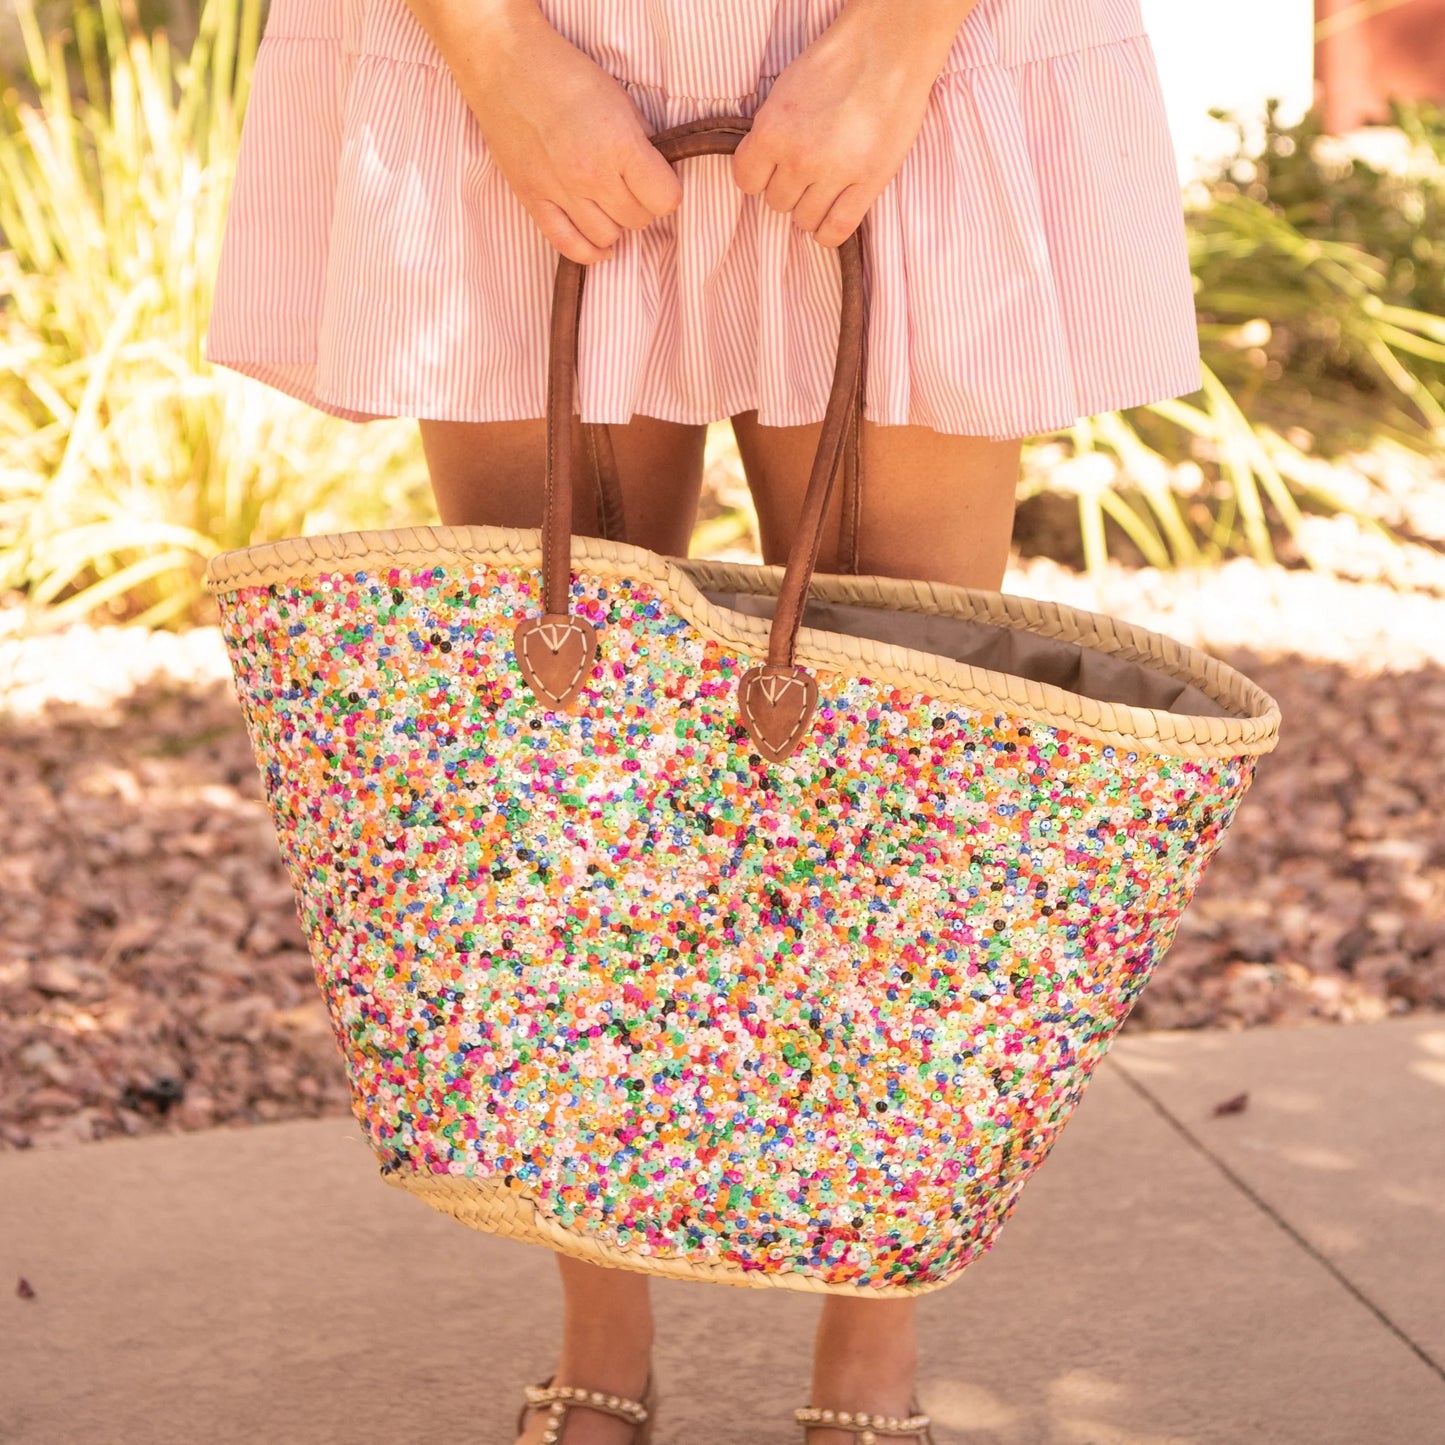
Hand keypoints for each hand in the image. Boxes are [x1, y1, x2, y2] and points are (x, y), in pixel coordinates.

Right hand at [406, 0, 682, 262]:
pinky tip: (601, 246)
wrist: (505, 64)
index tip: (659, 181)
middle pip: (638, 220)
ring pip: (608, 237)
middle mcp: (591, 176)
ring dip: (616, 225)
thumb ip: (641, 142)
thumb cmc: (565, 74)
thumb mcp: (619, 100)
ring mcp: (560, 192)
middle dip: (642, 206)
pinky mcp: (533, 200)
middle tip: (631, 187)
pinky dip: (590, 252)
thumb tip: (655, 173)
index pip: (665, 199)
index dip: (667, 191)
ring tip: (611, 205)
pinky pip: (568, 245)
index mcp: (619, 146)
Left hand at [732, 0, 972, 246]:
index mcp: (772, 131)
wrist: (887, 49)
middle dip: (790, 190)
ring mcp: (834, 174)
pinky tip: (832, 217)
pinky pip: (836, 230)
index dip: (761, 176)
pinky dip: (829, 232)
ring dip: (811, 209)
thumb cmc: (837, 64)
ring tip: (826, 187)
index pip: (747, 181)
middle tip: (809, 170)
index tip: (775, 167)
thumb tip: (761, 167)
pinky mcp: (867, 184)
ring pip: (804, 220)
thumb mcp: (784, 92)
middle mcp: (799, 158)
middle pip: (777, 203)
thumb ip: (769, 133)